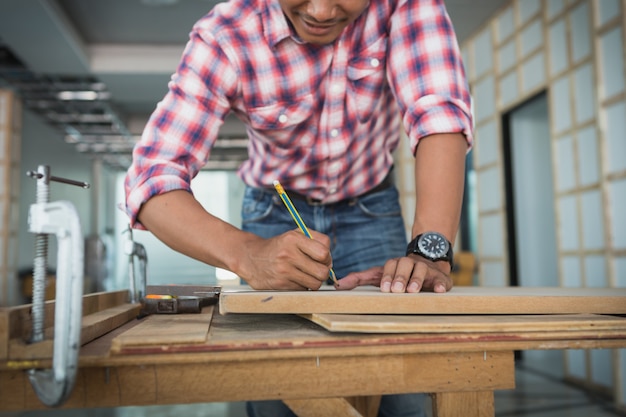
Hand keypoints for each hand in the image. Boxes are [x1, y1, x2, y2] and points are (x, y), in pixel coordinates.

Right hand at [241, 229, 332, 290]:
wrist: (250, 258)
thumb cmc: (278, 247)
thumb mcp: (294, 235)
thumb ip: (315, 240)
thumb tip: (330, 260)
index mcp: (293, 239)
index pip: (324, 252)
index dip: (327, 257)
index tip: (322, 258)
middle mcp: (288, 255)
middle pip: (322, 272)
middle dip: (323, 272)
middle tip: (317, 269)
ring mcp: (284, 272)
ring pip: (315, 284)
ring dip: (314, 281)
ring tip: (306, 274)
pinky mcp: (281, 285)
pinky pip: (303, 290)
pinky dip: (303, 286)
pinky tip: (295, 279)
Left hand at [336, 255, 452, 292]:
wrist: (428, 265)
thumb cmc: (398, 275)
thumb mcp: (378, 275)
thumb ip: (359, 279)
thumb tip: (336, 285)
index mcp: (395, 264)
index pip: (389, 266)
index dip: (387, 276)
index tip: (385, 288)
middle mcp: (410, 264)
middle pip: (405, 265)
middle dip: (400, 277)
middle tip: (397, 290)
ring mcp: (427, 270)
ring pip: (422, 270)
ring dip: (417, 280)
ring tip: (413, 291)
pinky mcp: (440, 278)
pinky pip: (442, 280)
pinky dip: (441, 285)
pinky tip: (439, 291)